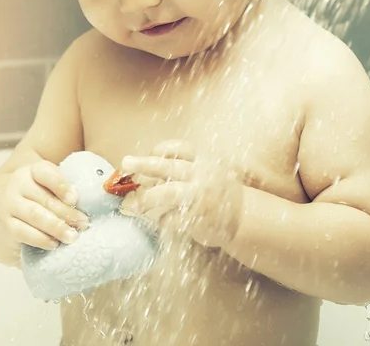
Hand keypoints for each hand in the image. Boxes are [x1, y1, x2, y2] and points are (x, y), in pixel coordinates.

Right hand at [0, 160, 89, 249]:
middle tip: (84, 223)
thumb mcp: (49, 185)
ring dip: (56, 227)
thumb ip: (66, 188)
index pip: (46, 173)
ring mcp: (9, 203)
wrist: (3, 208)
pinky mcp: (5, 224)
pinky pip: (23, 232)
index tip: (76, 199)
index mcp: (33, 170)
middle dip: (67, 213)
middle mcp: (18, 183)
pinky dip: (40, 239)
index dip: (61, 185)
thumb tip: (94, 199)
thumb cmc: (39, 196)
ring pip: (35, 215)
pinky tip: (54, 244)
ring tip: (72, 236)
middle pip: (45, 198)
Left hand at [120, 141, 243, 248]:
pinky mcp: (198, 219)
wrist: (244, 218)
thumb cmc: (218, 191)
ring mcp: (201, 197)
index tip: (149, 156)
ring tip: (133, 205)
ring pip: (166, 193)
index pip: (178, 148)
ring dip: (146, 198)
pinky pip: (171, 218)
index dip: (158, 151)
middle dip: (143, 164)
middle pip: (167, 167)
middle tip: (124, 164)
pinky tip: (163, 221)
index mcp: (206, 160)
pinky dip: (162, 221)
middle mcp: (203, 175)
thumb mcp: (206, 171)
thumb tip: (143, 172)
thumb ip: (182, 169)